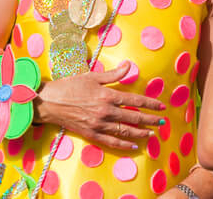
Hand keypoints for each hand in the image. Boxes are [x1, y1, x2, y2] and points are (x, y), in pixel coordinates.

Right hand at [35, 61, 165, 149]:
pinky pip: (111, 142)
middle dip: (150, 120)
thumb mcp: (93, 76)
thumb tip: (129, 65)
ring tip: (152, 133)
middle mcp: (106, 111)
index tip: (161, 106)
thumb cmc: (70, 86)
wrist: (50, 102)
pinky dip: (124, 145)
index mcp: (107, 95)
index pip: (135, 101)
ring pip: (125, 131)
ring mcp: (99, 124)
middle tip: (162, 121)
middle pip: (134, 117)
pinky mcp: (91, 134)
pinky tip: (134, 146)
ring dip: (141, 133)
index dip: (150, 104)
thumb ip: (114, 74)